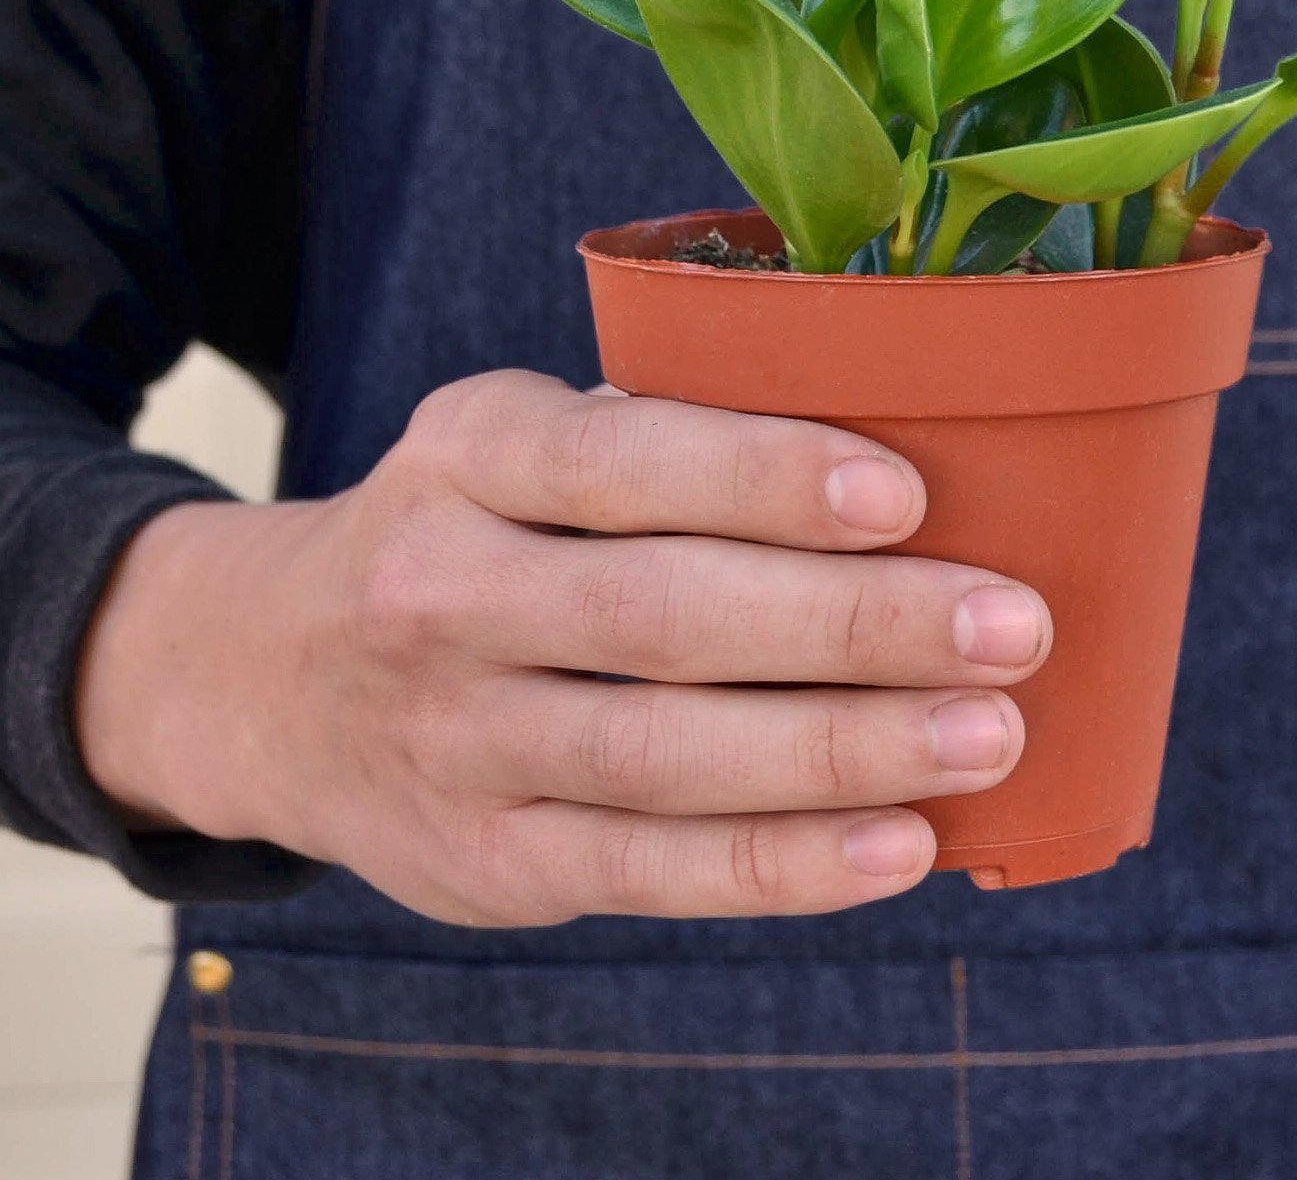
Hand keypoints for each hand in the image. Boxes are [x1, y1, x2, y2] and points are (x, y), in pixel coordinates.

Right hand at [76, 370, 1049, 923]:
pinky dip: (785, 864)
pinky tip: (903, 843)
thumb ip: (665, 438)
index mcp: (471, 451)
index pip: (620, 458)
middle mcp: (442, 590)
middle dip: (851, 625)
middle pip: (662, 616)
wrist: (273, 677)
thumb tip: (911, 457)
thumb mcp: (522, 438)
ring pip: (667, 756)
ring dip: (844, 751)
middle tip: (1012, 625)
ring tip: (990, 732)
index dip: (764, 478)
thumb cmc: (476, 526)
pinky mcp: (484, 862)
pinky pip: (652, 869)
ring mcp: (454, 740)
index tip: (908, 497)